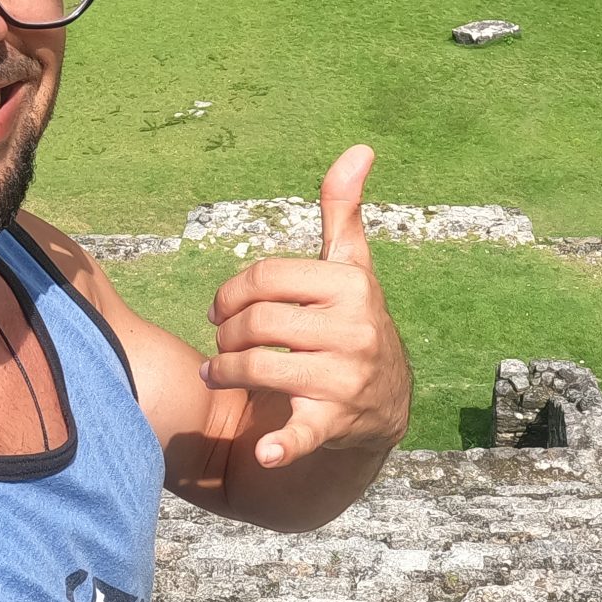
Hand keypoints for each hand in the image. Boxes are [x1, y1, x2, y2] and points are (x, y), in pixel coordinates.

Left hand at [202, 145, 411, 469]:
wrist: (386, 402)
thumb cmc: (352, 321)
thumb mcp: (350, 267)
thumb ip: (343, 211)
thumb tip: (358, 149)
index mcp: (350, 285)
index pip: (266, 277)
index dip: (230, 291)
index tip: (219, 308)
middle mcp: (353, 329)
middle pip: (256, 322)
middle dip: (225, 333)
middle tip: (218, 344)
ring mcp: (345, 378)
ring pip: (257, 367)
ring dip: (223, 371)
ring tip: (215, 372)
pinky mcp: (334, 422)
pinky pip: (303, 433)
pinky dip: (282, 446)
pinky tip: (264, 452)